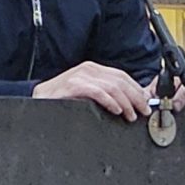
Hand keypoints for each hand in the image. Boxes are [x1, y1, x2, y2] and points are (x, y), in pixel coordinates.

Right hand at [34, 61, 154, 121]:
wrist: (37, 99)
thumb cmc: (63, 99)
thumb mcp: (88, 93)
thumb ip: (107, 94)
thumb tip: (131, 100)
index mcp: (93, 69)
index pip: (122, 76)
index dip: (137, 90)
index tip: (146, 103)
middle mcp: (88, 69)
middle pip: (120, 81)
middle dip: (135, 98)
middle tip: (143, 112)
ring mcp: (80, 76)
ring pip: (112, 87)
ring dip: (126, 102)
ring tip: (130, 115)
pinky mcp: (73, 85)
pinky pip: (97, 92)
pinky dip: (110, 101)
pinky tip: (116, 110)